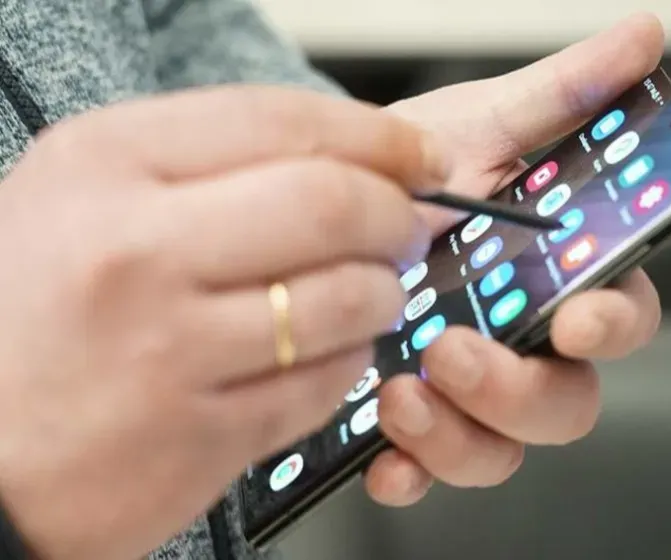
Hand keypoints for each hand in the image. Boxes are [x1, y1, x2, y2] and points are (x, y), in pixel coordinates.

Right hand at [0, 87, 445, 559]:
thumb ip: (206, 169)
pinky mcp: (200, 437)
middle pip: (333, 205)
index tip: (421, 156)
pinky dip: (350, 364)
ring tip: (371, 293)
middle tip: (407, 226)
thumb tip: (347, 161)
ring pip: (346, 299)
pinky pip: (325, 385)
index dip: (378, 137)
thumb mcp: (85, 200)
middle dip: (396, 214)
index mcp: (104, 167)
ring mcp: (169, 351)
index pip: (282, 122)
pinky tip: (327, 355)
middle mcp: (136, 251)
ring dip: (384, 293)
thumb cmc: (28, 318)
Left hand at [363, 14, 664, 503]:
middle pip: (566, 404)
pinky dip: (412, 473)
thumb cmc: (417, 169)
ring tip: (402, 397)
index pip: (621, 317)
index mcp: (559, 280)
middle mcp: (523, 346)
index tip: (575, 319)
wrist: (324, 204)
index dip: (612, 327)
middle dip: (519, 392)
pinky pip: (429, 472)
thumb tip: (642, 38)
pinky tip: (381, 458)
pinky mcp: (413, 422)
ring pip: (503, 449)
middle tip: (454, 353)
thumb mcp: (483, 123)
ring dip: (462, 438)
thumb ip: (563, 94)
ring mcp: (468, 392)